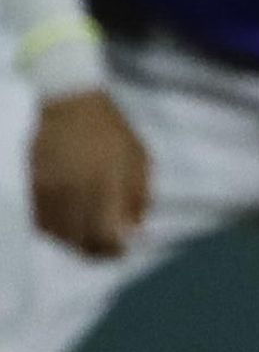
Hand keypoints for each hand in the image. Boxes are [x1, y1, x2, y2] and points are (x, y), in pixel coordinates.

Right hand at [29, 88, 150, 257]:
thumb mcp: (138, 160)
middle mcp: (72, 194)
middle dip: (94, 245)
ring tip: (85, 219)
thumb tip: (133, 232)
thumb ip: (138, 199)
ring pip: (58, 234)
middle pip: (79, 242)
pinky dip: (54, 222)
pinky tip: (65, 209)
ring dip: (73, 235)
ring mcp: (47, 192)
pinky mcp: (28, 187)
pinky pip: (40, 220)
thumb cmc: (109, 131)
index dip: (114, 250)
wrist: (67, 100)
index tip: (120, 248)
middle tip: (103, 237)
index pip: (105, 239)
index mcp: (105, 188)